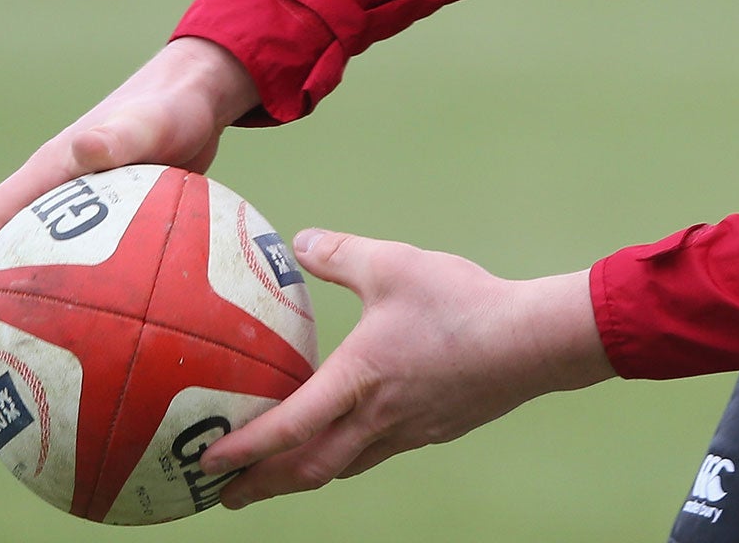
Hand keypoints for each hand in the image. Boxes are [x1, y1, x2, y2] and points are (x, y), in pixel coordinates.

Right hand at [0, 36, 259, 306]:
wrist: (196, 97)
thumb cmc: (172, 107)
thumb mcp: (151, 122)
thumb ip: (119, 135)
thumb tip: (84, 148)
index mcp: (48, 170)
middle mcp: (51, 188)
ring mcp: (74, 203)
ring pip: (26, 250)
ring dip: (12, 288)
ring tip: (18, 343)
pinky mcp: (101, 216)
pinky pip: (71, 256)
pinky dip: (66, 288)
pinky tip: (93, 325)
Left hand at [200, 232, 614, 506]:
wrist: (532, 342)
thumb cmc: (461, 305)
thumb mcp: (393, 265)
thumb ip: (341, 254)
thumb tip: (298, 243)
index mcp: (357, 381)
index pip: (286, 429)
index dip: (242, 449)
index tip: (206, 463)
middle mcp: (376, 418)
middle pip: (308, 470)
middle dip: (262, 486)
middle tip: (226, 495)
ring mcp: (409, 431)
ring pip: (344, 468)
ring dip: (303, 477)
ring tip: (279, 478)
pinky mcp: (436, 428)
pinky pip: (379, 452)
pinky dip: (348, 456)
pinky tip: (355, 438)